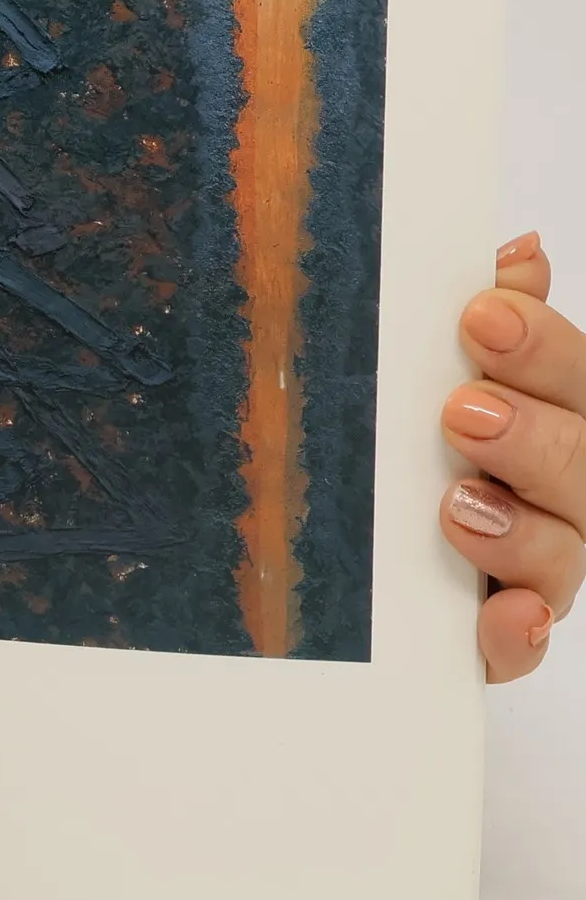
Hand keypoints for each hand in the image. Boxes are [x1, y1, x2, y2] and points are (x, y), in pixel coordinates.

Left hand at [441, 232, 584, 681]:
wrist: (338, 564)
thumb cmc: (400, 449)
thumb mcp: (424, 377)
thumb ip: (485, 321)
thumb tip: (520, 255)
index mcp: (550, 417)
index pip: (575, 378)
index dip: (542, 346)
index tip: (479, 315)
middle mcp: (558, 495)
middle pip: (582, 465)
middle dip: (530, 434)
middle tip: (462, 412)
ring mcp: (535, 569)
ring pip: (565, 554)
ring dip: (521, 528)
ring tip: (458, 505)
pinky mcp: (495, 638)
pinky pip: (520, 644)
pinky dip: (516, 632)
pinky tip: (506, 614)